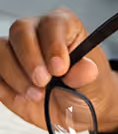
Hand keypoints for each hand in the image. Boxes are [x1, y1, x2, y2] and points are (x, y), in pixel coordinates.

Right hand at [0, 8, 117, 133]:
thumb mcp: (93, 83)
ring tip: (36, 95)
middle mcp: (36, 31)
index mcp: (63, 26)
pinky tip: (22, 99)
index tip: (59, 68)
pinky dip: (4, 88)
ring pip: (1, 50)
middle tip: (43, 82)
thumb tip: (86, 69)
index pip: (53, 24)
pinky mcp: (1, 69)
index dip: (54, 45)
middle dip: (30, 59)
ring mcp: (15, 49)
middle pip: (20, 31)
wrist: (74, 109)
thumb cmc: (86, 88)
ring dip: (16, 76)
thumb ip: (87, 74)